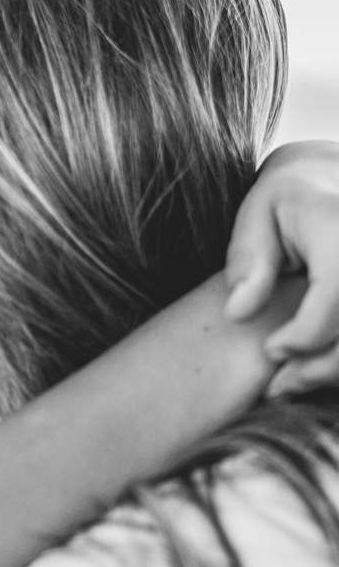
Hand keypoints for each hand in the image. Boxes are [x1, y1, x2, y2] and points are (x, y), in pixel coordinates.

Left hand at [224, 140, 338, 395]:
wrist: (330, 182)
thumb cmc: (286, 203)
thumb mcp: (256, 218)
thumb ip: (249, 262)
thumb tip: (237, 312)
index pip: (337, 291)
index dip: (306, 334)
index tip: (271, 349)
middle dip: (323, 366)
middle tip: (279, 385)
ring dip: (336, 369)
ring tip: (294, 383)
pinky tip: (315, 369)